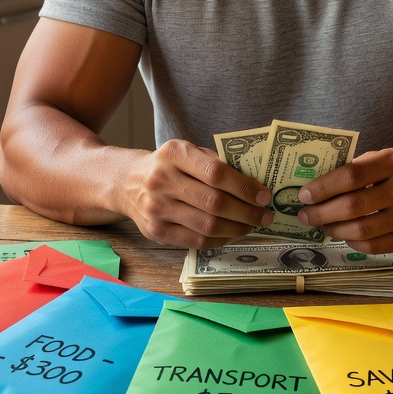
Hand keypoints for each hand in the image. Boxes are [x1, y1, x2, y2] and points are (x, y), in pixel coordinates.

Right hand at [116, 139, 272, 247]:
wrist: (127, 182)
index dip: (244, 187)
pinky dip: (220, 240)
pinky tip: (232, 233)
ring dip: (237, 228)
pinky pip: (196, 241)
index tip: (264, 195)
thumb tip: (254, 184)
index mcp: (174, 153)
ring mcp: (157, 208)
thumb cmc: (168, 165)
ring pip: (207, 225)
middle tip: (265, 215)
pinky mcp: (156, 231)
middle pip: (214, 202)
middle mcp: (162, 179)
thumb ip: (215, 163)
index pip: (216, 173)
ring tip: (252, 225)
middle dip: (247, 212)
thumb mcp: (188, 151)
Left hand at [296, 148, 392, 253]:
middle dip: (321, 212)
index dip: (323, 186)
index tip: (304, 194)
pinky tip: (344, 235)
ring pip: (361, 230)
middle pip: (353, 205)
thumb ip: (360, 167)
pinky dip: (353, 242)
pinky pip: (374, 246)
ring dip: (334, 229)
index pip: (352, 174)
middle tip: (304, 215)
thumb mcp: (390, 157)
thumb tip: (318, 185)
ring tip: (321, 225)